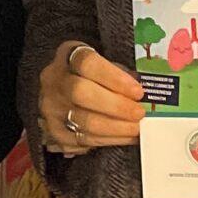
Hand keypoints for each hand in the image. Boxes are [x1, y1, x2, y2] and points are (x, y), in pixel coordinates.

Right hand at [37, 39, 145, 156]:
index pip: (87, 63)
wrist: (61, 94)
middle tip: (139, 113)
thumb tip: (146, 88)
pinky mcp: (55, 132)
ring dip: (116, 128)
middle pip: (81, 93)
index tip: (137, 91)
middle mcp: (54, 81)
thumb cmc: (90, 77)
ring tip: (137, 128)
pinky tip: (125, 137)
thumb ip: (120, 74)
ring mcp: (52, 108)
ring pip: (83, 121)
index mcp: (67, 57)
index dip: (114, 78)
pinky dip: (109, 140)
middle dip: (116, 106)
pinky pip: (83, 140)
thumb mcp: (103, 64)